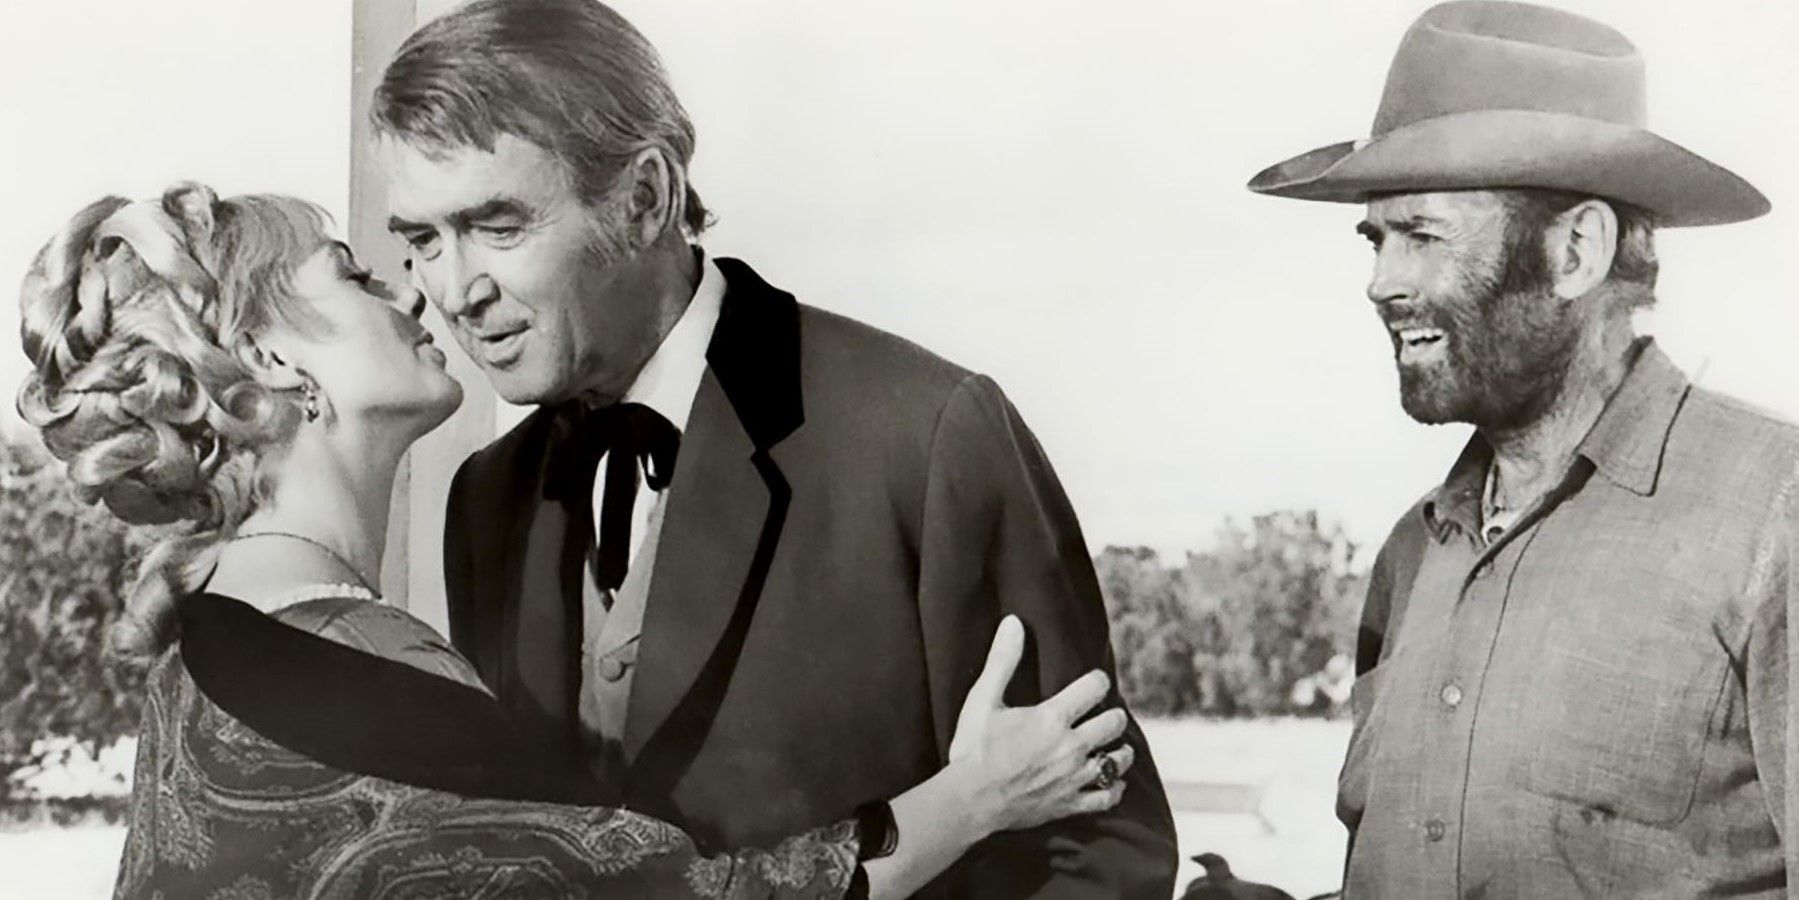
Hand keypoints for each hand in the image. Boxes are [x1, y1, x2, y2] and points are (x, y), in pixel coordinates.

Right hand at [946, 615, 1133, 834]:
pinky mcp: (1071, 803)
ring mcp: (1074, 777)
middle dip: (1113, 716)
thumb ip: (1002, 661)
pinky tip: (1112, 782)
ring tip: (1114, 745)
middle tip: (1105, 715)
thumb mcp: (983, 700)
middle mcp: (1071, 746)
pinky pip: (1107, 797)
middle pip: (1114, 724)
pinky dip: (1114, 788)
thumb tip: (1013, 622)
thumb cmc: (974, 748)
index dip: (1097, 681)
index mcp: (1053, 717)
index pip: (1095, 688)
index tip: (1094, 682)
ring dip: (1119, 750)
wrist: (970, 801)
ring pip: (1117, 760)